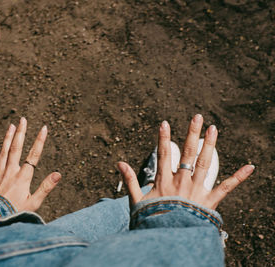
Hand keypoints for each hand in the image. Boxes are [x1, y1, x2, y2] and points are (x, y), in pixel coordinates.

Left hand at [0, 117, 60, 211]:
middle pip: (16, 148)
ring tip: (11, 125)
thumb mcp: (34, 203)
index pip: (33, 155)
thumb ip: (46, 187)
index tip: (44, 128)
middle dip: (20, 133)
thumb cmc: (15, 213)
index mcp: (23, 177)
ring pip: (3, 152)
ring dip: (7, 138)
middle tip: (23, 119)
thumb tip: (58, 174)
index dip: (39, 141)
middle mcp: (10, 172)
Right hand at [118, 114, 254, 209]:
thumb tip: (119, 162)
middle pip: (188, 153)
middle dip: (192, 134)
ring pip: (205, 164)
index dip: (164, 138)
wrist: (167, 240)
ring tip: (214, 128)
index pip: (164, 154)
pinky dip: (238, 177)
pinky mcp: (210, 202)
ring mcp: (197, 191)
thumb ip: (129, 180)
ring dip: (210, 145)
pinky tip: (250, 166)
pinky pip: (226, 188)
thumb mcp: (137, 201)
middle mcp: (182, 182)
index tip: (165, 123)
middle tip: (198, 117)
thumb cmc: (151, 220)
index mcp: (164, 181)